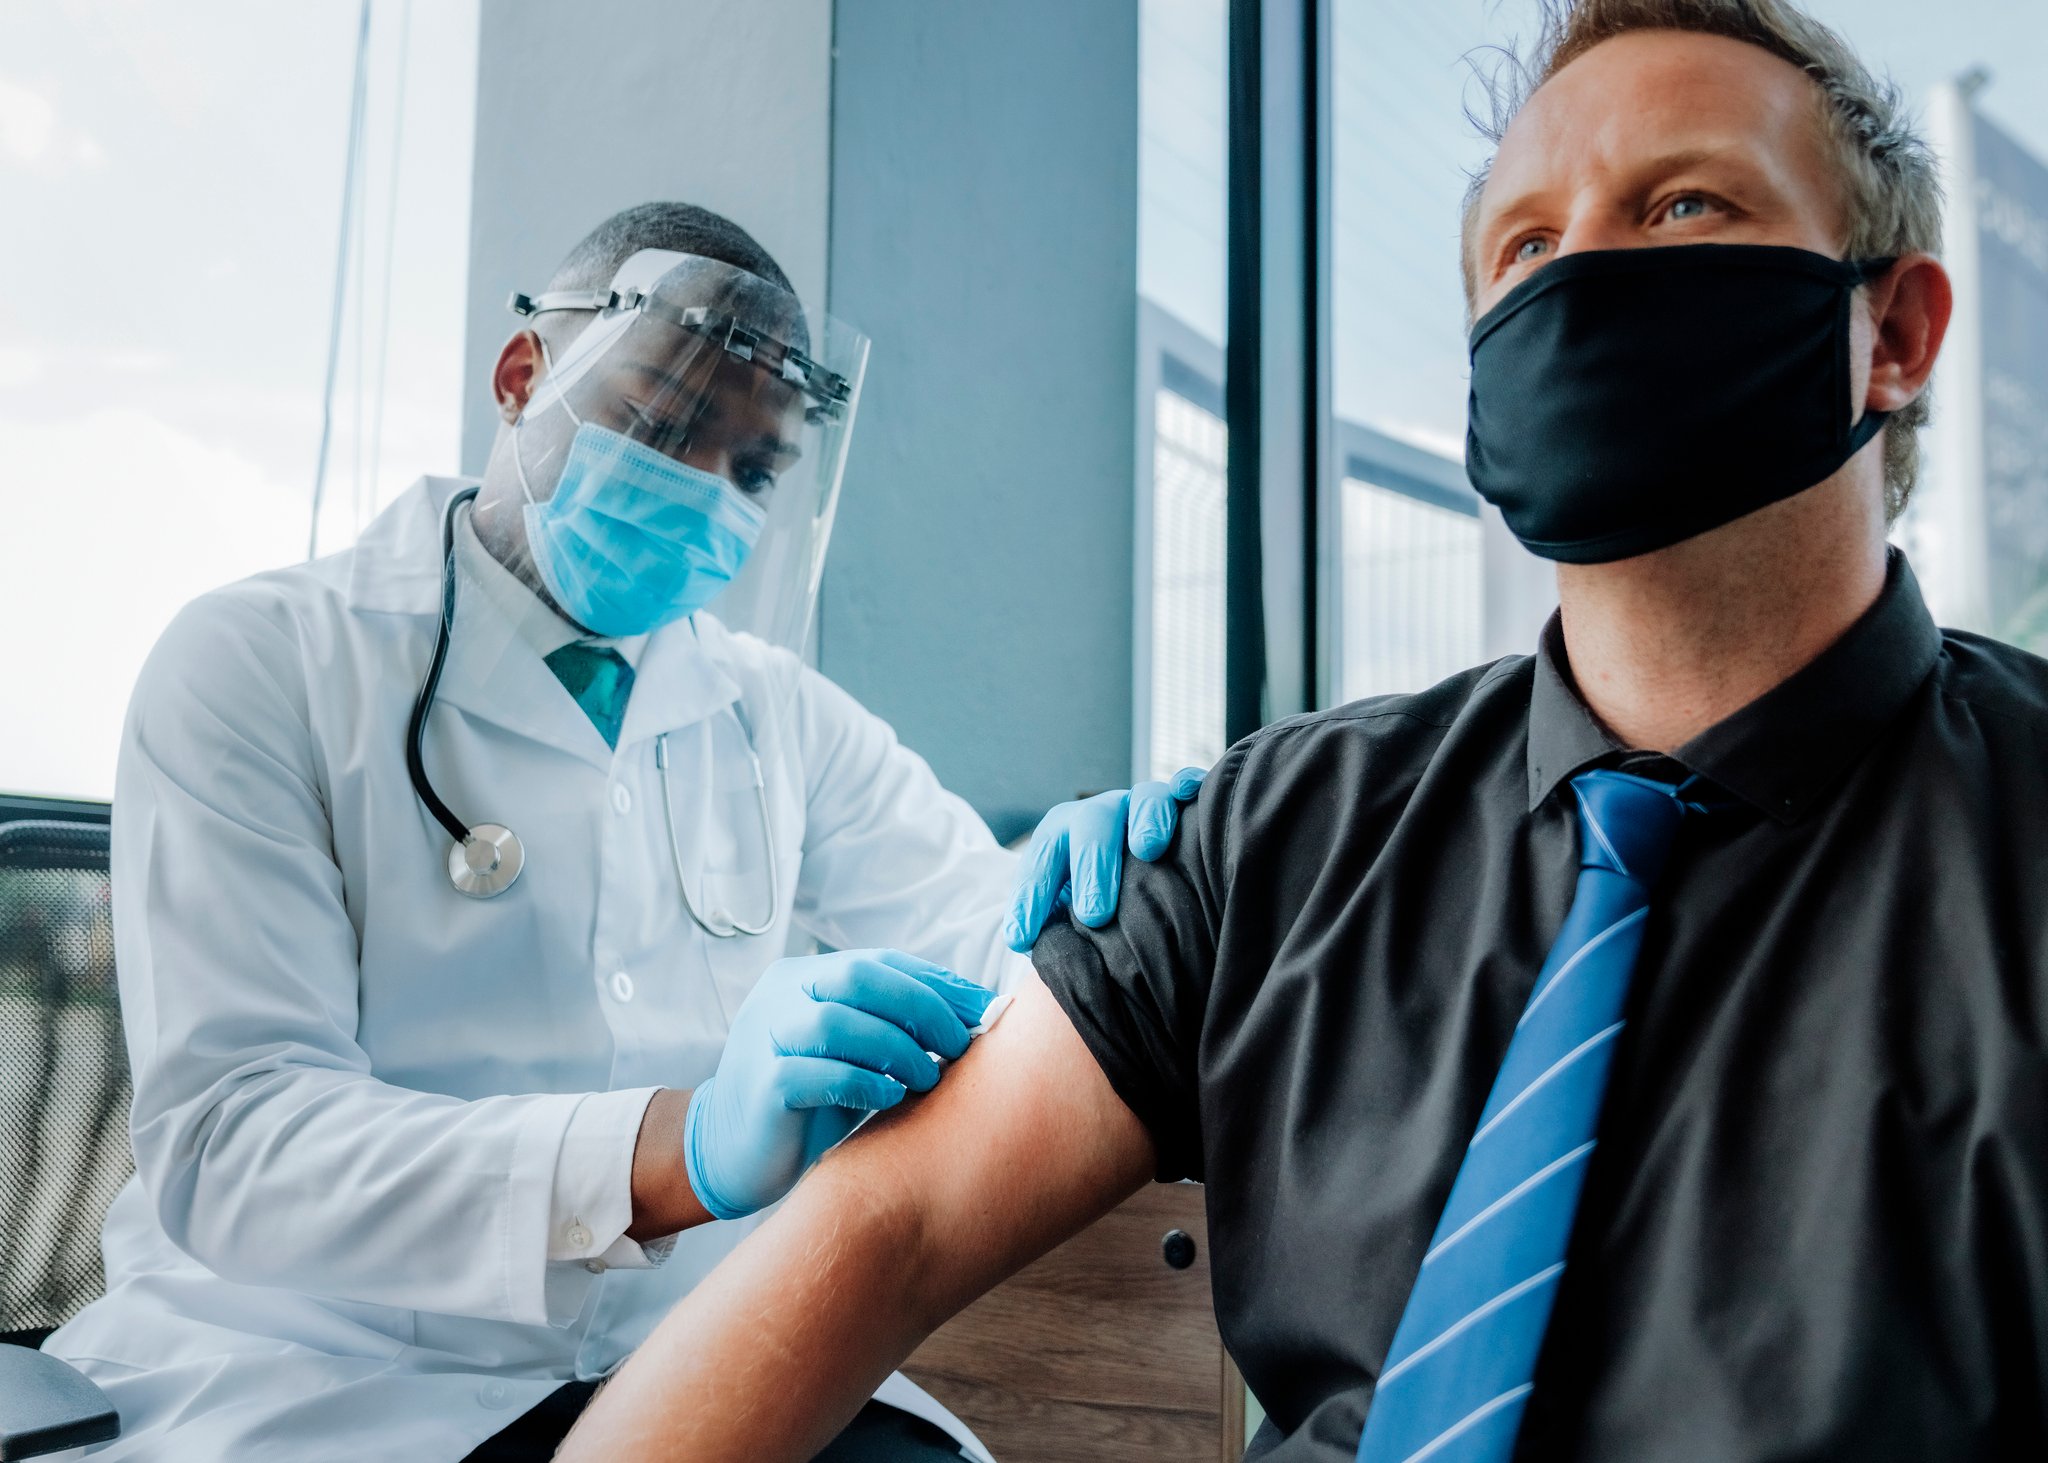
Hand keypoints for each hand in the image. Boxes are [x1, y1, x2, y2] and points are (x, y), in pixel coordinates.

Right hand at [683, 949, 993, 1220]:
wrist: (733, 1153)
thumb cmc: (811, 1101)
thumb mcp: (854, 1052)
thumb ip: (894, 1027)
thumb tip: (978, 1015)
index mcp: (804, 977)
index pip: (880, 962)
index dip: (937, 983)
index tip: (985, 1010)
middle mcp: (779, 995)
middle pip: (859, 977)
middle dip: (922, 1007)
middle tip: (959, 1044)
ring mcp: (764, 1037)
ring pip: (836, 1021)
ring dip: (896, 1047)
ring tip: (928, 1077)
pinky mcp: (761, 1085)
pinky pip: (815, 1072)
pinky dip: (862, 1081)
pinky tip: (891, 1096)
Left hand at [1003, 765, 1206, 952]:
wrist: (1131, 864)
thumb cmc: (1096, 900)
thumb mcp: (1067, 911)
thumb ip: (1055, 925)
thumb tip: (1036, 951)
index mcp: (1063, 837)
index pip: (1041, 862)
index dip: (1031, 897)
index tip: (1024, 937)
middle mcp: (1101, 815)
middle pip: (1091, 827)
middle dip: (1092, 869)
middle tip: (1094, 915)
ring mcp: (1141, 805)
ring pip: (1145, 798)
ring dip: (1146, 820)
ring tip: (1147, 849)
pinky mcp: (1181, 801)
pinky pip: (1188, 784)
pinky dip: (1189, 784)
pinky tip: (1188, 794)